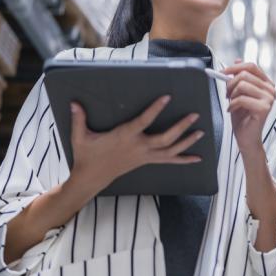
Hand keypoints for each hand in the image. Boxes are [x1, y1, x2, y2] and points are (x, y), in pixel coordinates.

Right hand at [69, 95, 204, 193]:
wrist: (92, 178)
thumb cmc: (87, 155)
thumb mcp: (80, 137)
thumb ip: (79, 119)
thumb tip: (74, 103)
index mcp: (125, 137)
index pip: (144, 121)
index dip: (155, 109)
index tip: (167, 98)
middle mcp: (139, 147)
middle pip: (165, 138)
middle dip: (181, 127)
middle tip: (195, 115)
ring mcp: (145, 156)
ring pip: (171, 150)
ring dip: (187, 142)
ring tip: (201, 132)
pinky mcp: (147, 161)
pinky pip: (169, 161)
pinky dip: (184, 159)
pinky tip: (198, 158)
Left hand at [223, 59, 275, 154]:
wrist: (246, 139)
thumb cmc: (242, 117)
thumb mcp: (238, 93)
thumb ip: (239, 78)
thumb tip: (238, 59)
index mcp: (266, 84)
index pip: (252, 66)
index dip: (235, 67)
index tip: (222, 72)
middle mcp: (270, 89)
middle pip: (245, 74)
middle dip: (230, 83)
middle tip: (227, 94)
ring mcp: (269, 99)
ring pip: (242, 85)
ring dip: (231, 95)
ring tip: (231, 104)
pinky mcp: (264, 108)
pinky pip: (241, 98)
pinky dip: (232, 105)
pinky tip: (232, 111)